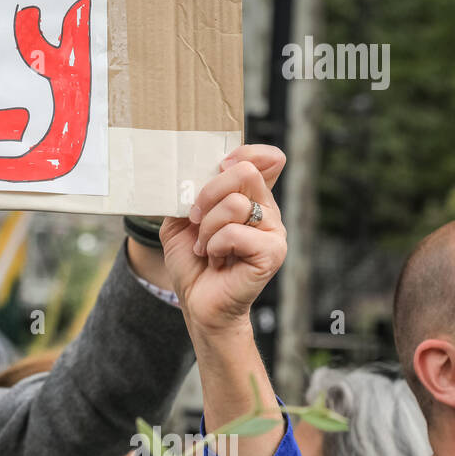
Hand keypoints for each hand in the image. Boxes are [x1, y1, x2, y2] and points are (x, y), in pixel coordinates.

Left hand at [159, 145, 286, 333]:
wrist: (198, 302)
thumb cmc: (193, 262)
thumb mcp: (180, 219)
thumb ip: (190, 192)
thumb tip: (192, 171)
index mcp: (250, 197)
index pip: (267, 158)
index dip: (244, 153)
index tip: (218, 166)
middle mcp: (267, 209)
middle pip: (245, 171)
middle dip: (207, 193)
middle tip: (195, 219)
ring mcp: (274, 231)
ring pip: (235, 204)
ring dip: (206, 228)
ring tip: (205, 247)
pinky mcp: (273, 252)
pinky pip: (235, 232)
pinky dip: (215, 245)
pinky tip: (217, 260)